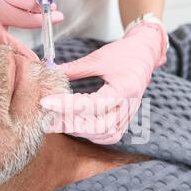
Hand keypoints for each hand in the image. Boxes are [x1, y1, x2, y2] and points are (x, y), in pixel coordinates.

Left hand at [40, 22, 167, 143]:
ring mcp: (128, 116)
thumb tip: (50, 73)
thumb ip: (75, 68)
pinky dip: (90, 135)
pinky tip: (75, 126)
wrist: (144, 56)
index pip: (93, 104)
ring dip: (78, 130)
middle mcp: (128, 107)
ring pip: (103, 134)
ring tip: (57, 121)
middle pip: (98, 126)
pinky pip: (108, 136)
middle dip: (70, 124)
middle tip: (47, 119)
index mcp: (124, 89)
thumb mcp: (99, 57)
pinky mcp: (124, 121)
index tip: (46, 102)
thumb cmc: (124, 54)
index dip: (67, 105)